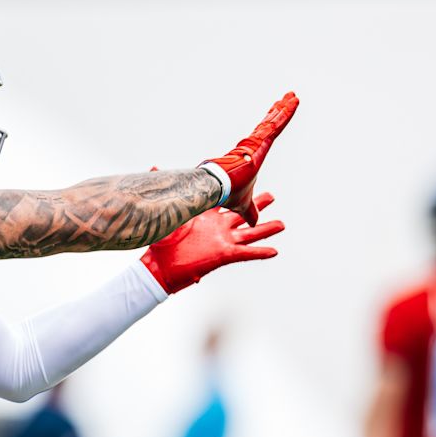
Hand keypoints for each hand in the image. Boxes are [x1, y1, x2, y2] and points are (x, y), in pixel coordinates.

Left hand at [141, 192, 284, 293]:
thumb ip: (167, 193)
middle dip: (258, 205)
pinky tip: (274, 251)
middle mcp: (217, 229)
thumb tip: (154, 168)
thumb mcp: (166, 214)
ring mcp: (223, 242)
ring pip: (250, 234)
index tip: (248, 182)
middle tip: (271, 196)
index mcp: (206, 218)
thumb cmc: (161, 246)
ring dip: (266, 229)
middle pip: (243, 215)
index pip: (226, 202)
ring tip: (281, 224)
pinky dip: (260, 252)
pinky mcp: (224, 256)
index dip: (237, 193)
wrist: (159, 268)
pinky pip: (246, 254)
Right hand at [201, 92, 298, 225]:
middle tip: (288, 97)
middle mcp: (251, 146)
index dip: (270, 123)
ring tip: (294, 96)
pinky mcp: (258, 143)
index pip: (264, 136)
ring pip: (273, 122)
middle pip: (269, 125)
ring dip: (284, 108)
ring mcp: (254, 143)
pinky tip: (293, 103)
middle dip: (278, 111)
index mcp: (250, 156)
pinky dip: (285, 114)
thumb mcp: (244, 206)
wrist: (216, 190)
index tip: (275, 112)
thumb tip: (253, 224)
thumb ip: (250, 212)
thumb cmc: (227, 196)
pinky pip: (275, 125)